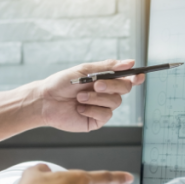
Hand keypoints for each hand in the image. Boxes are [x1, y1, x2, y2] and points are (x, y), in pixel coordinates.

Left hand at [30, 59, 144, 131]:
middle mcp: (106, 94)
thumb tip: (129, 62)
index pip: (127, 78)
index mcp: (105, 80)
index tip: (138, 76)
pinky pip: (105, 115)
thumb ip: (108, 67)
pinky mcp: (97, 121)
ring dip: (96, 98)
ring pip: (114, 102)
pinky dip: (92, 110)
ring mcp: (102, 108)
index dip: (135, 77)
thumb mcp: (85, 70)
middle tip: (96, 84)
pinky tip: (80, 108)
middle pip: (125, 89)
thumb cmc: (62, 83)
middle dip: (112, 86)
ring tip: (80, 97)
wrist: (46, 100)